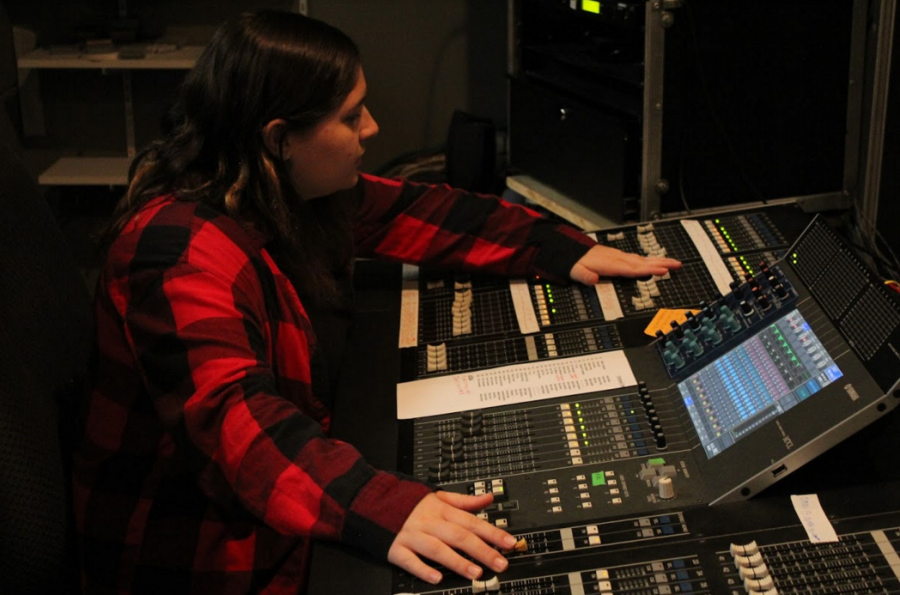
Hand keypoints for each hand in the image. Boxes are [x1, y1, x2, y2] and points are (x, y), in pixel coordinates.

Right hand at [387, 491, 517, 584]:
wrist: (375, 503)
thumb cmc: (411, 503)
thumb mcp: (438, 496)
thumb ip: (465, 501)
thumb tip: (488, 498)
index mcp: (441, 509)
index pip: (472, 522)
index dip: (493, 533)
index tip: (510, 543)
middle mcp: (429, 522)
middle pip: (459, 536)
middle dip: (482, 551)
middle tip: (500, 564)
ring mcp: (412, 535)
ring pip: (437, 549)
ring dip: (457, 562)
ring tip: (475, 573)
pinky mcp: (397, 548)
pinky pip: (410, 561)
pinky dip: (423, 569)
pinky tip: (436, 577)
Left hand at [570, 244, 681, 284]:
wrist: (572, 251)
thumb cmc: (576, 262)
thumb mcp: (576, 271)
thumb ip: (584, 276)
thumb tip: (592, 280)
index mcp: (610, 264)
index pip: (633, 269)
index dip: (648, 271)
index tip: (663, 271)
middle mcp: (618, 258)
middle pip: (643, 262)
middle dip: (661, 263)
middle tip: (677, 265)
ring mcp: (619, 256)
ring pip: (643, 259)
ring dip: (659, 261)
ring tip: (674, 263)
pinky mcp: (619, 256)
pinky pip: (638, 259)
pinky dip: (649, 260)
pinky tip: (656, 262)